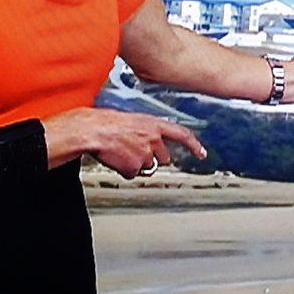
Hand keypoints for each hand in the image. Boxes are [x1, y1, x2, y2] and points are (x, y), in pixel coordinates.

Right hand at [47, 107, 206, 179]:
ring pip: (147, 167)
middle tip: (134, 149)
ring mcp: (145, 154)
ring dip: (137, 163)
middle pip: (164, 158)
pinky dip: (124, 169)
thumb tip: (152, 143)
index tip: (202, 153)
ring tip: (120, 151)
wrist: (91, 130)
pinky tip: (116, 158)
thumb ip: (147, 131)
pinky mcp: (134, 167)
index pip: (182, 134)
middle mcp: (153, 139)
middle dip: (153, 157)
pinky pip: (133, 174)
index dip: (194, 145)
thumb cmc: (107, 122)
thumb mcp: (132, 120)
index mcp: (154, 124)